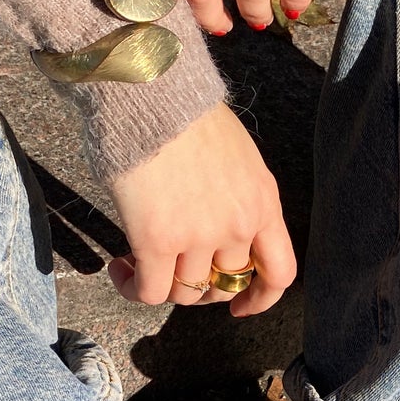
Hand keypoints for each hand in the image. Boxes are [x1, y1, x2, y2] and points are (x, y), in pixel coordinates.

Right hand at [106, 101, 296, 317]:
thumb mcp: (237, 158)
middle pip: (223, 285)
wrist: (152, 93)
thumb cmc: (186, 115)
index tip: (239, 307)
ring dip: (159, 285)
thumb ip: (237, 200)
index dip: (260, 299)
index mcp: (263, 203)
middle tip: (170, 270)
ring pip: (184, 292)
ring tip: (132, 261)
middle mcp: (239, 225)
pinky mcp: (158, 240)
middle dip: (197, 287)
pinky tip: (120, 270)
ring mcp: (200, 235)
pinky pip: (151, 293)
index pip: (279, 273)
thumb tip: (213, 237)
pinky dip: (133, 289)